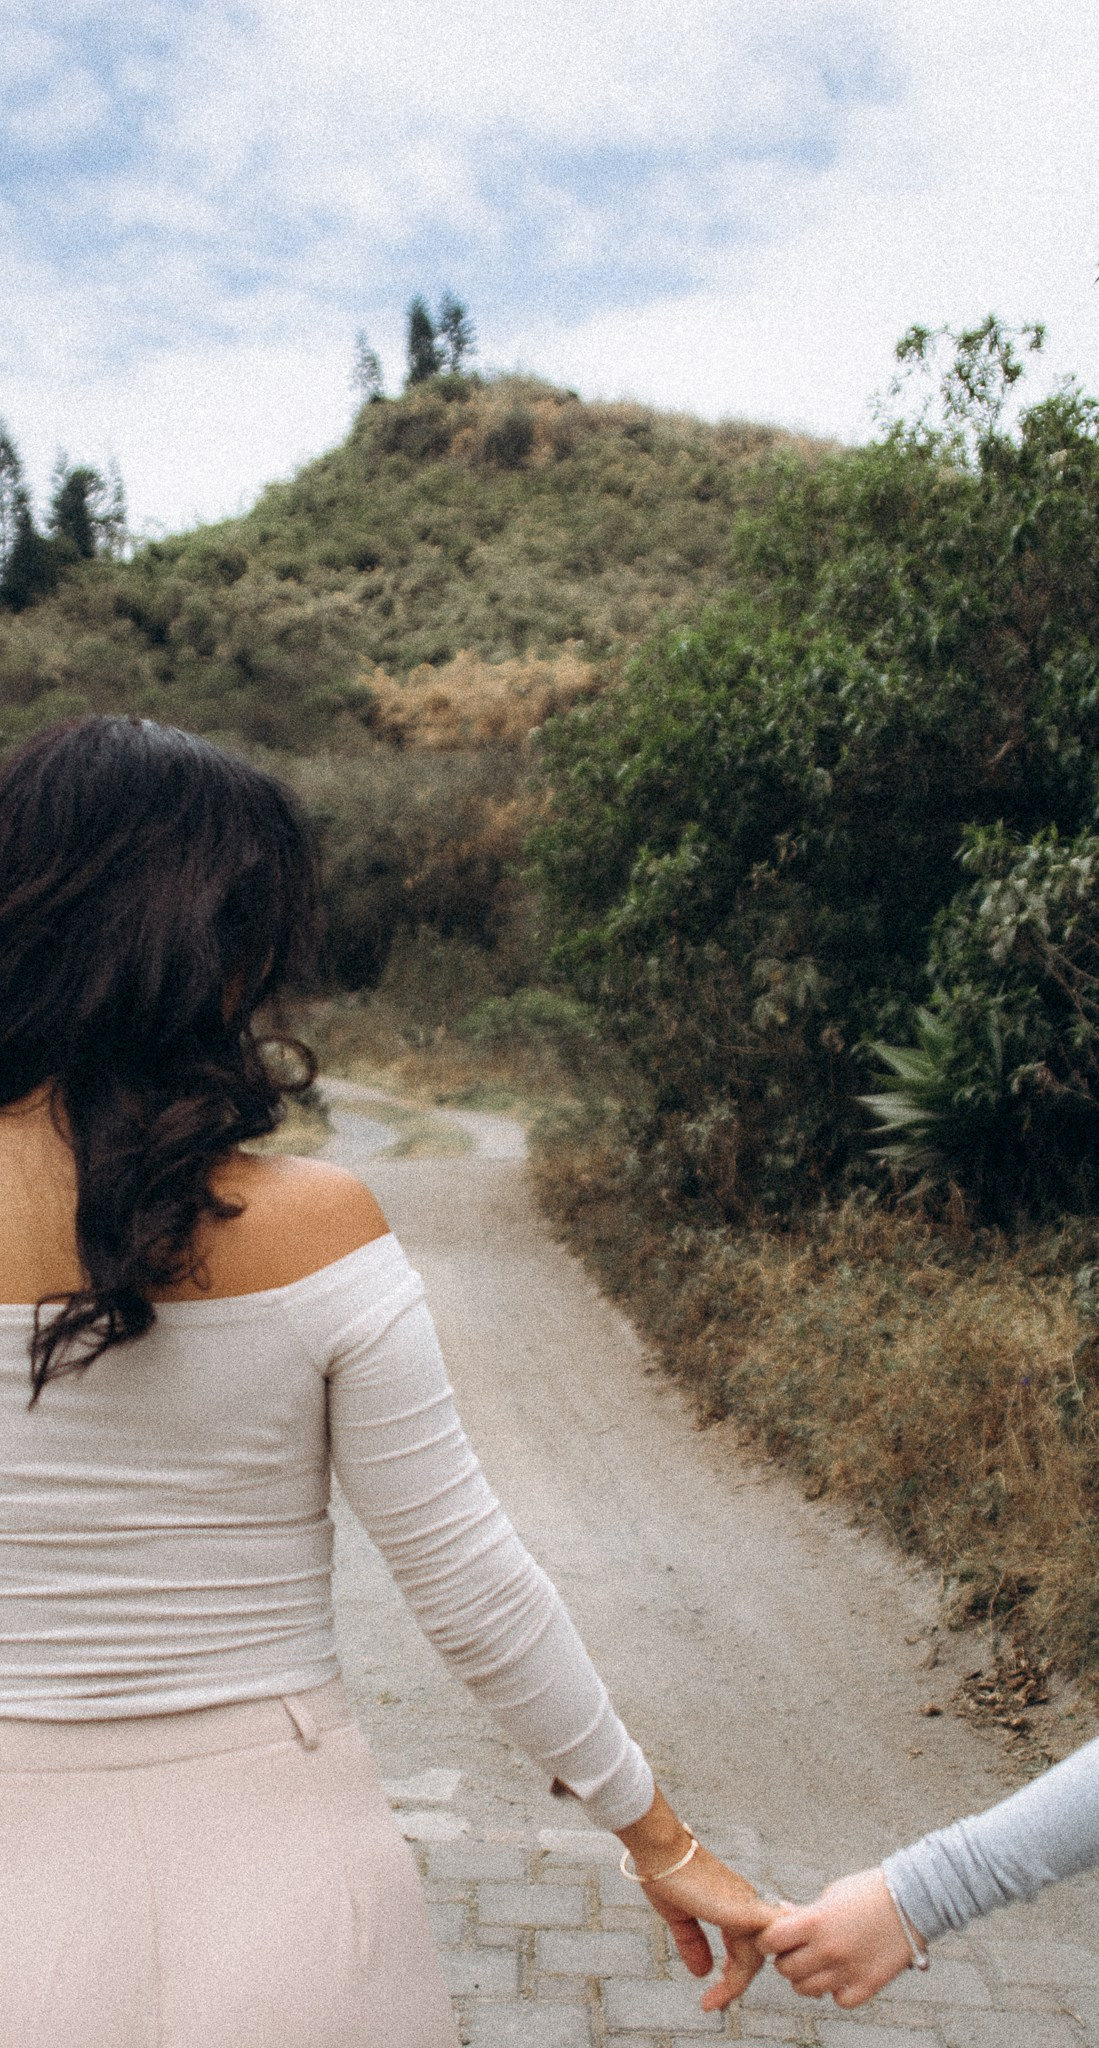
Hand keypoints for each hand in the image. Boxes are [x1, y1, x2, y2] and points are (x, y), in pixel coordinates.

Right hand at [640, 1844, 780, 2008]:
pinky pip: (764, 1945)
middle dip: (734, 1983)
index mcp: (731, 1904)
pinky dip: (750, 1970)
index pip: (742, 1947)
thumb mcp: (679, 1915)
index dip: (730, 1973)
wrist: (660, 1849)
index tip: (711, 1996)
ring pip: (756, 1956)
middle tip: (712, 2003)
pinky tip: (731, 1987)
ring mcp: (746, 1907)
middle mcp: (745, 1904)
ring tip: (713, 2002)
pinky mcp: (743, 1911)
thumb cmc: (665, 1873)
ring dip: (736, 1983)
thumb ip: (693, 1943)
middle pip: (752, 1955)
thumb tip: (702, 1973)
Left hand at [762, 1867, 921, 2006]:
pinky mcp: (867, 1985)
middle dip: (786, 1960)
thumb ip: (805, 1912)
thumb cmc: (868, 1892)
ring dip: (807, 1978)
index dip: (768, 1941)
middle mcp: (828, 1949)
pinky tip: (842, 1975)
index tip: (774, 1939)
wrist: (912, 1900)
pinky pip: (839, 2000)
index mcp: (815, 1921)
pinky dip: (837, 1991)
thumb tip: (781, 1916)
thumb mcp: (830, 1894)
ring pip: (807, 1990)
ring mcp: (847, 1970)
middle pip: (786, 1970)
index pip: (771, 1942)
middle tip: (797, 1951)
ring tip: (818, 1964)